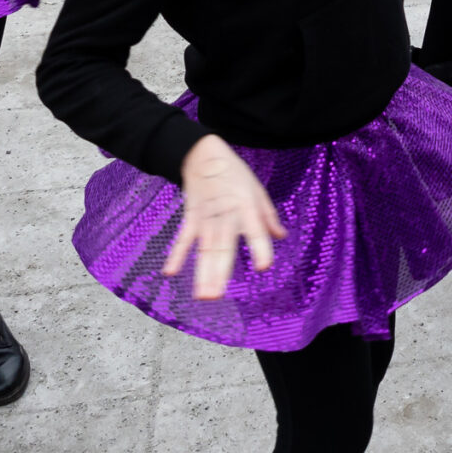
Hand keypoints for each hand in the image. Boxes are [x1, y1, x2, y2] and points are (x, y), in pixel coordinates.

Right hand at [166, 135, 287, 300]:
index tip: (263, 267)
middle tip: (216, 297)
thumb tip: (281, 237)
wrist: (204, 155)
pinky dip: (176, 254)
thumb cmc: (234, 174)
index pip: (256, 232)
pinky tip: (170, 272)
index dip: (260, 249)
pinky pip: (183, 239)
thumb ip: (268, 217)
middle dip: (219, 273)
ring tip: (202, 296)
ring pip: (204, 249)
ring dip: (202, 273)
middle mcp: (226, 216)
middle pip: (222, 248)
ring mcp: (206, 218)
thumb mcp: (258, 191)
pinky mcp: (191, 218)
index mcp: (246, 208)